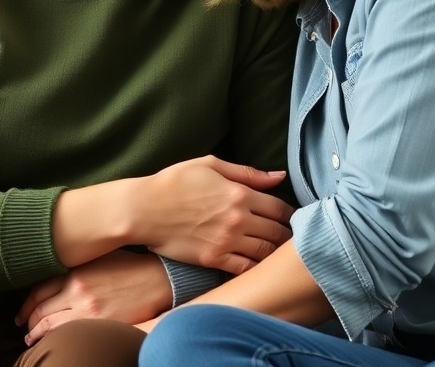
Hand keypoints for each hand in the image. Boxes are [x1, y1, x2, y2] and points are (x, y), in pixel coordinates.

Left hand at [16, 250, 170, 346]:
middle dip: (28, 321)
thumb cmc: (132, 266)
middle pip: (40, 310)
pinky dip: (55, 339)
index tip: (22, 312)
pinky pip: (67, 335)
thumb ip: (78, 265)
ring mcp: (87, 309)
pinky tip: (54, 341)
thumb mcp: (101, 257)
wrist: (160, 279)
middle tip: (24, 327)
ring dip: (36, 334)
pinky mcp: (99, 324)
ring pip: (49, 326)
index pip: (38, 290)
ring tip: (32, 338)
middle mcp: (76, 289)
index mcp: (75, 271)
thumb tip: (56, 275)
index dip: (26, 304)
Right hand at [139, 155, 293, 275]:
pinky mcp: (213, 259)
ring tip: (278, 252)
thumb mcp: (210, 165)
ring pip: (265, 252)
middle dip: (287, 235)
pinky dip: (255, 267)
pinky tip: (257, 264)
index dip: (289, 214)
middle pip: (277, 232)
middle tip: (291, 238)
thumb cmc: (174, 182)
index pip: (279, 207)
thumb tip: (279, 176)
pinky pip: (245, 268)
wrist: (142, 209)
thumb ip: (247, 173)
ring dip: (275, 253)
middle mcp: (238, 219)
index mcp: (239, 193)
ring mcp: (226, 241)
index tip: (291, 218)